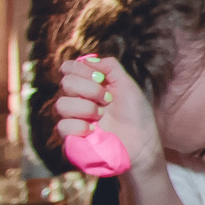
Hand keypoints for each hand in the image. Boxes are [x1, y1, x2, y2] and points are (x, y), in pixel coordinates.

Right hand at [55, 54, 161, 169]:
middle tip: (107, 100)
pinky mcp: (72, 136)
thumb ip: (110, 67)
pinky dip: (79, 126)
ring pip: (62, 104)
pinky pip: (62, 126)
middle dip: (89, 89)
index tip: (100, 78)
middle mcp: (80, 99)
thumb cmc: (138, 115)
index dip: (80, 69)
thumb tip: (87, 59)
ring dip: (86, 108)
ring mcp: (75, 118)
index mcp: (91, 85)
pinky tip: (93, 129)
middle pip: (65, 83)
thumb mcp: (128, 85)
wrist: (142, 144)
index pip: (69, 68)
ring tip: (102, 117)